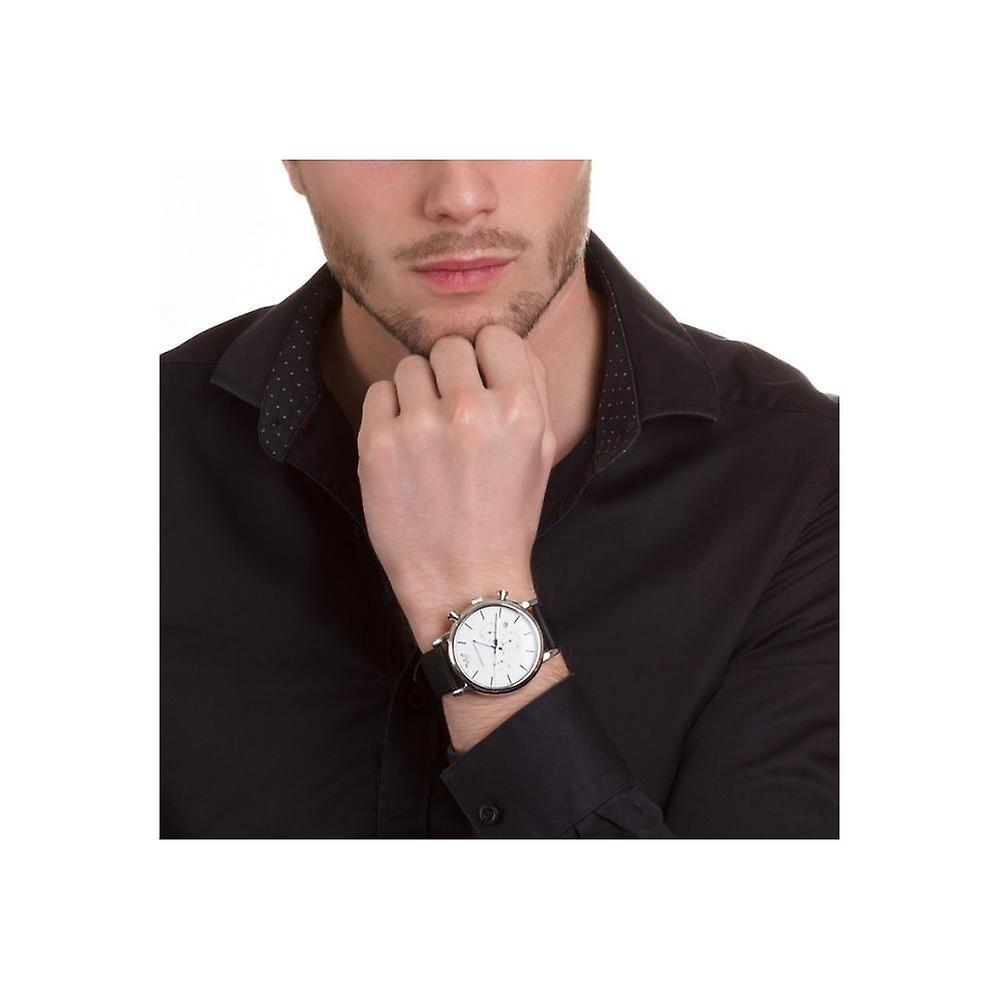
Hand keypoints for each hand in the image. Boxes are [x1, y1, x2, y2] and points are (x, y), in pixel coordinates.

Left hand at [355, 326, 556, 647]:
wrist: (463, 578)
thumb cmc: (505, 516)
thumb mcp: (541, 451)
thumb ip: (530, 389)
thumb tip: (504, 342)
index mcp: (519, 410)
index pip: (495, 336)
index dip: (487, 359)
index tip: (480, 384)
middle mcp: (471, 411)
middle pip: (449, 347)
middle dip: (450, 375)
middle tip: (452, 415)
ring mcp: (420, 426)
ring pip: (410, 367)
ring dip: (417, 393)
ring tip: (428, 435)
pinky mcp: (378, 443)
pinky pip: (378, 392)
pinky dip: (388, 413)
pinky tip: (405, 447)